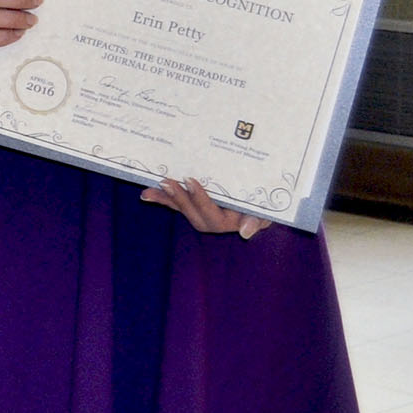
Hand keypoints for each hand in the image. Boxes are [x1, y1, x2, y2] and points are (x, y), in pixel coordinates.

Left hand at [143, 176, 270, 238]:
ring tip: (153, 186)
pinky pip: (176, 204)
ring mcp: (200, 214)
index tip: (190, 181)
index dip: (200, 199)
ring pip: (182, 208)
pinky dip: (161, 199)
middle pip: (192, 213)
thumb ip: (258, 221)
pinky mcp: (192, 206)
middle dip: (179, 197)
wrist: (264, 197)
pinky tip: (145, 193)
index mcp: (229, 223)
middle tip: (167, 180)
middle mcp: (212, 221)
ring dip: (167, 198)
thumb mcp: (267, 212)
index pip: (212, 216)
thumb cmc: (266, 205)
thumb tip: (246, 232)